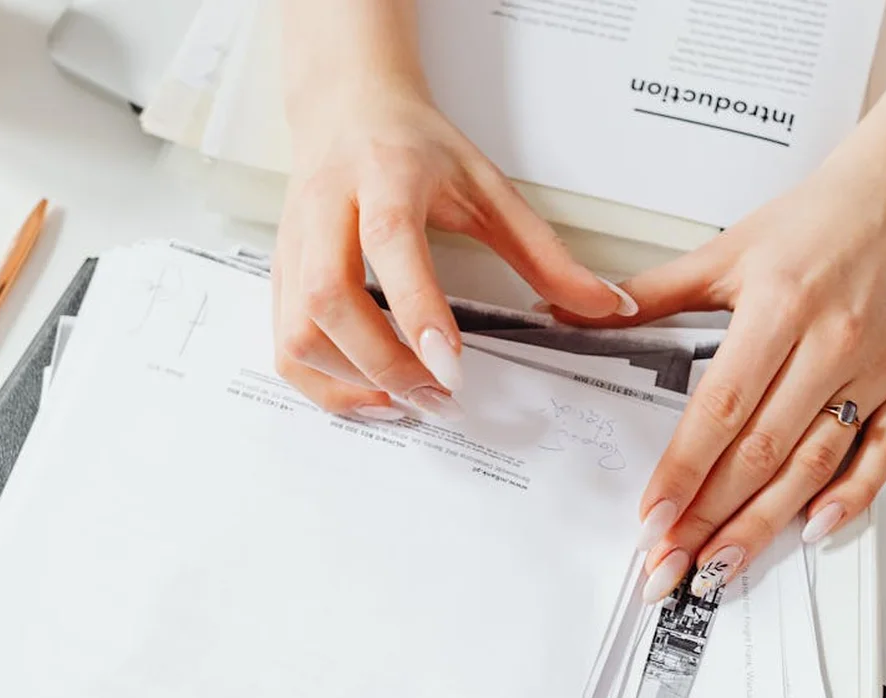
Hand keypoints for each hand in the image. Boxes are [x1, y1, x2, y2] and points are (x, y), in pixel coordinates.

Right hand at [272, 83, 633, 420]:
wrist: (345, 109)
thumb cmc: (415, 147)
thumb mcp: (490, 187)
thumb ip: (546, 253)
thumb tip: (605, 307)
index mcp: (385, 175)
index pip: (390, 241)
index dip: (416, 307)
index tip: (452, 365)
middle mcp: (327, 209)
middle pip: (328, 297)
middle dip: (384, 362)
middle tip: (439, 397)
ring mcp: (293, 244)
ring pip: (297, 330)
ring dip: (349, 381)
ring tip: (407, 401)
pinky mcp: (280, 273)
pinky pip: (284, 345)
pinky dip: (323, 384)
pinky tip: (370, 392)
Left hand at [549, 160, 885, 601]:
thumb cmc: (809, 226)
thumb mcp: (721, 252)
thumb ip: (649, 293)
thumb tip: (581, 310)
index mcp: (779, 307)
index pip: (722, 406)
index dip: (685, 466)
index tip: (654, 513)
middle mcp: (830, 343)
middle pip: (763, 450)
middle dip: (711, 515)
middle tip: (671, 559)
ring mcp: (873, 370)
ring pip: (814, 464)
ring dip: (764, 524)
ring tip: (720, 564)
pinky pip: (881, 454)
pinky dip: (850, 498)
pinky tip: (811, 529)